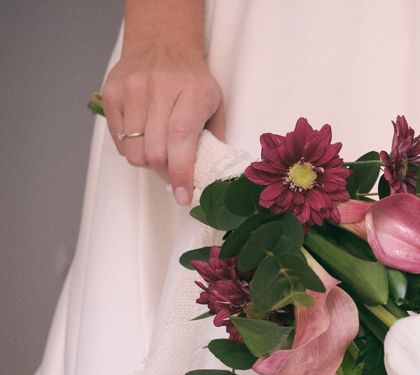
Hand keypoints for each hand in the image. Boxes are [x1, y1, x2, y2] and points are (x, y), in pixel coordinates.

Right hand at [102, 44, 223, 205]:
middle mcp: (158, 89)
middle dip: (165, 172)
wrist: (162, 42)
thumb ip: (214, 137)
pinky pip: (118, 140)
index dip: (181, 173)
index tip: (184, 196)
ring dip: (147, 162)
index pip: (181, 140)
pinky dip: (131, 148)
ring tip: (159, 152)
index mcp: (191, 92)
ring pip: (133, 150)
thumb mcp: (215, 102)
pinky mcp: (112, 94)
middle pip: (155, 151)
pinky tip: (143, 137)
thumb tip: (210, 175)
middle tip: (173, 172)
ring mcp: (131, 90)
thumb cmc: (193, 79)